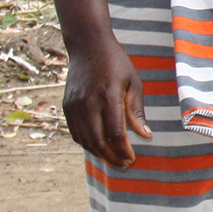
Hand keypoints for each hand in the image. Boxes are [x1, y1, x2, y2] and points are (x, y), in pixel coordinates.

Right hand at [63, 37, 150, 166]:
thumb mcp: (133, 83)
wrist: (87, 46)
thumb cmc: (116, 63)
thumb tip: (145, 136)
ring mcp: (74, 106)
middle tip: (124, 165)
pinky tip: (98, 147)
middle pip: (98, 141)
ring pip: (84, 140)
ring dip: (98, 153)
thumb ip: (136, 111)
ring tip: (113, 160)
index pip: (115, 133)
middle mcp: (88, 104)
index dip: (123, 150)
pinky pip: (75, 132)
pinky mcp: (66, 106)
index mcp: (108, 97)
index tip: (132, 159)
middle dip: (111, 157)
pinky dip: (86, 143)